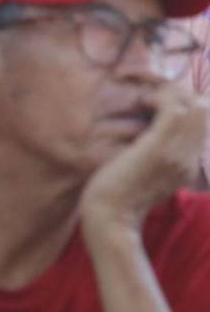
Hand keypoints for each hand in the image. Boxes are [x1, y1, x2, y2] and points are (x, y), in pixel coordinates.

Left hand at [80, 83, 207, 230]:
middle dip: (178, 93)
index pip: (203, 122)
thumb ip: (154, 154)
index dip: (184, 103)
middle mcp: (189, 159)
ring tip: (145, 100)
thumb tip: (144, 128)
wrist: (110, 217)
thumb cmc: (117, 193)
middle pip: (204, 110)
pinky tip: (141, 102)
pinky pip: (173, 109)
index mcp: (188, 165)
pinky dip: (158, 98)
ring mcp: (178, 154)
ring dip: (167, 94)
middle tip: (149, 96)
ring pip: (194, 106)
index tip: (155, 102)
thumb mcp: (143, 172)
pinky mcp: (159, 148)